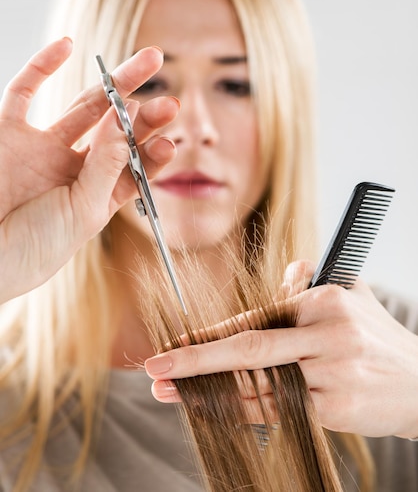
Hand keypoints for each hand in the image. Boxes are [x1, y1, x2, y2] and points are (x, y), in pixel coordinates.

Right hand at [0, 38, 178, 302]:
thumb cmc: (34, 247)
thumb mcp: (82, 210)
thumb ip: (105, 164)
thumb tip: (125, 117)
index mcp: (95, 195)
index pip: (134, 165)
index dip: (153, 149)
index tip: (171, 136)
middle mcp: (73, 169)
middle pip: (117, 130)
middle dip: (146, 113)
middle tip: (171, 98)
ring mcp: (42, 149)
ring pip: (84, 106)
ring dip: (116, 83)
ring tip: (151, 61)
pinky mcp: (8, 133)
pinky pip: (23, 92)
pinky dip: (41, 67)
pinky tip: (67, 45)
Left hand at [145, 261, 417, 438]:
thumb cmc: (374, 337)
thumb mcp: (351, 292)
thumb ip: (310, 280)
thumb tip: (282, 277)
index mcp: (324, 301)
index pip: (257, 316)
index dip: (213, 332)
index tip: (177, 342)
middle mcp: (327, 334)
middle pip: (250, 348)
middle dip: (196, 360)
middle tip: (157, 369)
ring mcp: (332, 373)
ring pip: (259, 385)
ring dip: (211, 391)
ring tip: (173, 394)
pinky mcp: (336, 408)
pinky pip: (279, 409)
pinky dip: (244, 410)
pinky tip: (215, 409)